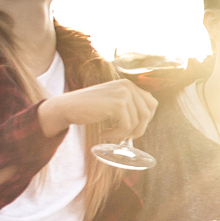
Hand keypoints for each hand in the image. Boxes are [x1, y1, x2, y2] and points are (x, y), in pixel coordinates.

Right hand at [40, 80, 156, 139]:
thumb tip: (148, 117)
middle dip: (138, 129)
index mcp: (129, 84)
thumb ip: (130, 104)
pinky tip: (104, 133)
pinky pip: (126, 126)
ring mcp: (123, 93)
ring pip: (138, 122)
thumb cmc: (90, 107)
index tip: (132, 128)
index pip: (152, 103)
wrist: (67, 107)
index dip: (146, 119)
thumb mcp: (113, 101)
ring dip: (125, 133)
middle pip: (147, 113)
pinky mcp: (117, 104)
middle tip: (124, 136)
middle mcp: (128, 85)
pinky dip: (116, 134)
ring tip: (110, 134)